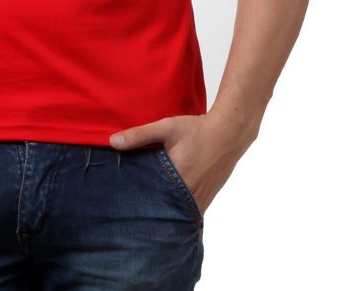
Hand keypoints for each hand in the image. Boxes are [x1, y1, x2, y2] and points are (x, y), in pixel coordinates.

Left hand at [109, 111, 253, 214]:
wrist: (229, 133)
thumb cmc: (196, 130)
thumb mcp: (166, 128)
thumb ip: (139, 135)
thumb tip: (112, 142)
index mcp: (178, 179)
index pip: (150, 198)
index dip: (135, 201)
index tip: (122, 200)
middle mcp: (190, 194)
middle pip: (162, 208)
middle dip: (148, 207)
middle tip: (131, 205)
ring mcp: (201, 199)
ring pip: (175, 211)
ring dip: (163, 208)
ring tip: (146, 203)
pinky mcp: (207, 199)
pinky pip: (187, 209)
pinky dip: (176, 206)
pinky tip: (166, 197)